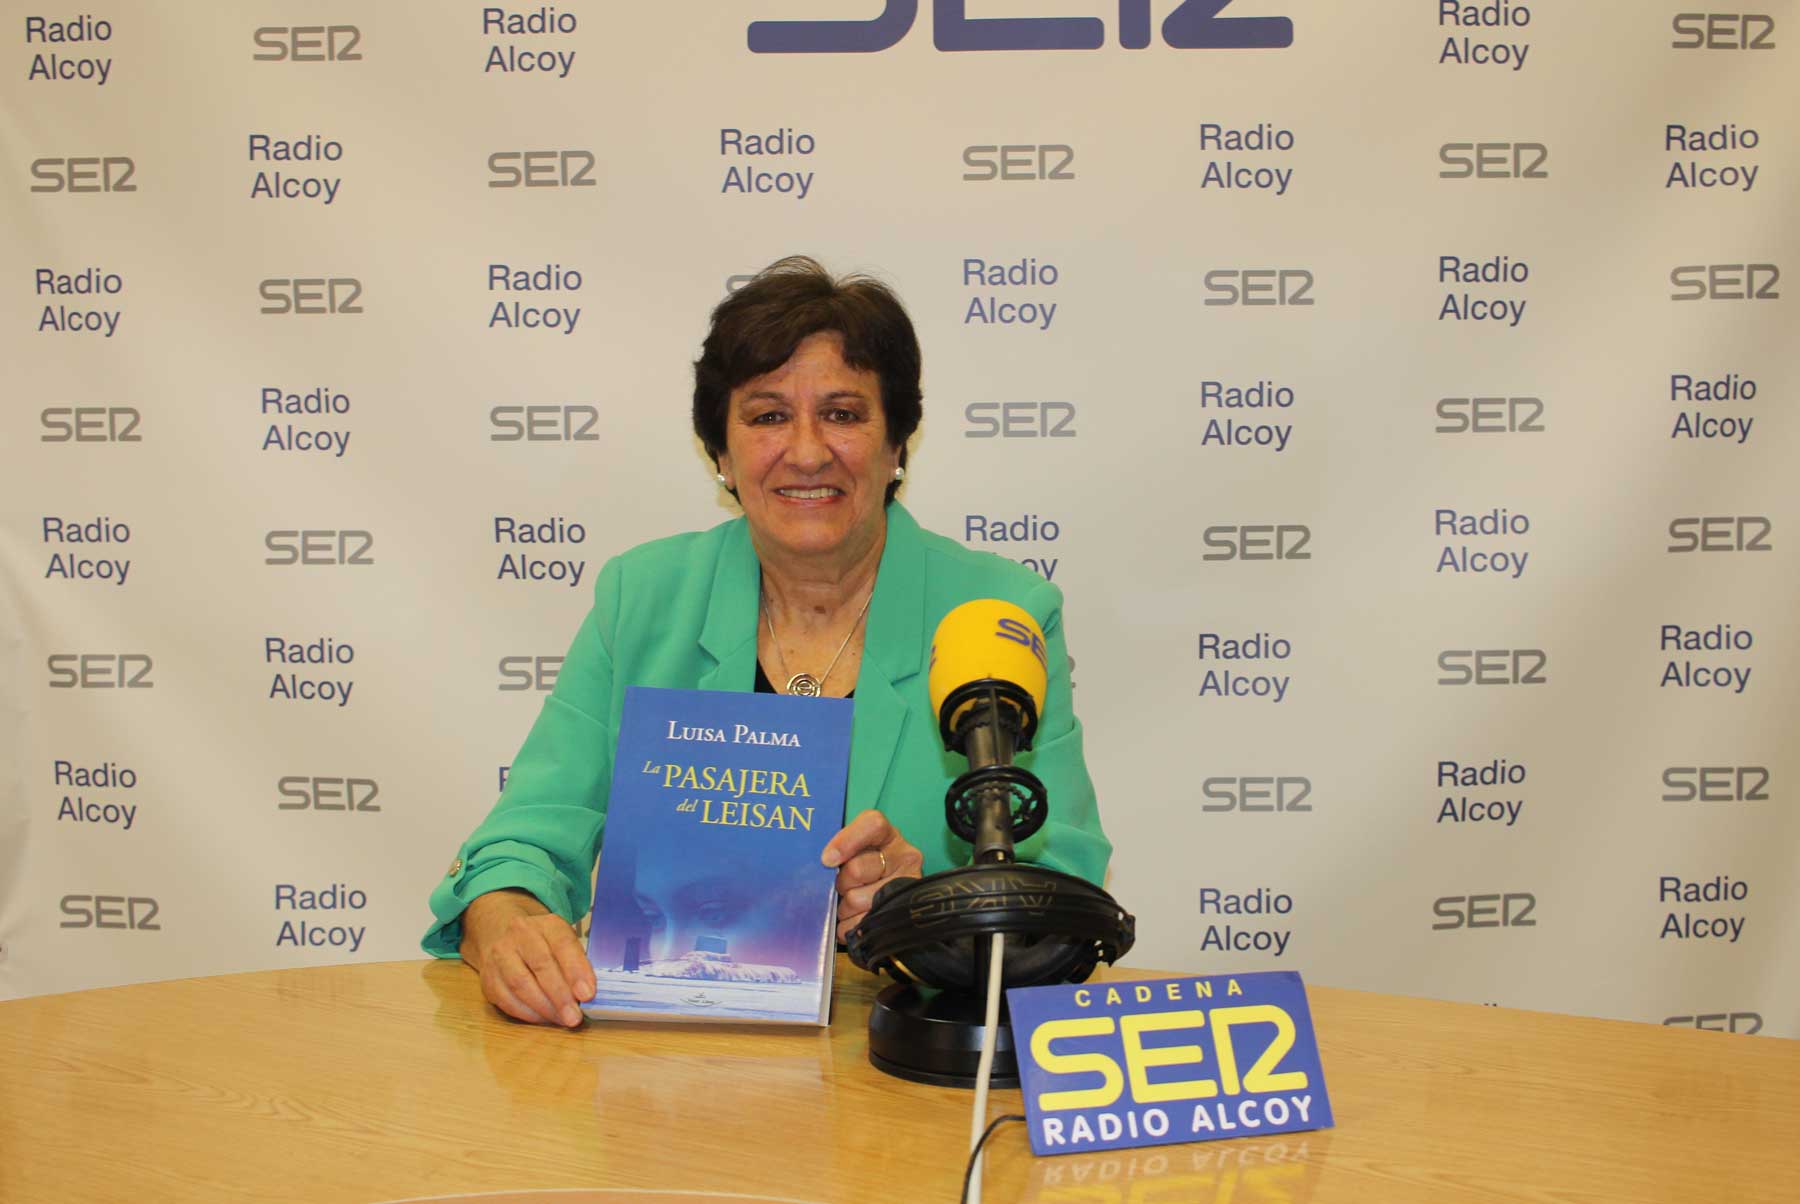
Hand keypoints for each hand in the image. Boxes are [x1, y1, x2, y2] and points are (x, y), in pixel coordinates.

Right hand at [458, 888, 594, 1026]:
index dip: (576, 971)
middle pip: (541, 966)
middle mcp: (520, 935)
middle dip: (560, 996)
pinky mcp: (488, 978)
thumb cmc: (542, 943)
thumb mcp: (563, 941)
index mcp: (546, 924)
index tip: (588, 994)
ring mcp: (500, 955)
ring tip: (562, 1020)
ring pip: (520, 984)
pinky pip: (507, 1000)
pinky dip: (527, 1013)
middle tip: (574, 1017)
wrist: (500, 934)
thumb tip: (588, 994)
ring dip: (544, 1008)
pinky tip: (543, 1018)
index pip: (563, 944)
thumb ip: (576, 963)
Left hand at [823, 809, 923, 941]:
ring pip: (856, 900)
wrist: (889, 898)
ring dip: (844, 907)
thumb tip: (825, 861)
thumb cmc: (864, 868)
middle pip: (856, 869)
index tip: (827, 859)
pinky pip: (860, 924)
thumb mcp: (855, 850)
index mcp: (888, 834)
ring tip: (850, 904)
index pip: (872, 825)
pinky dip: (849, 926)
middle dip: (842, 883)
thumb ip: (840, 848)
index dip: (846, 841)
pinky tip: (855, 919)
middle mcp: (904, 856)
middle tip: (844, 885)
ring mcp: (907, 885)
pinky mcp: (902, 913)